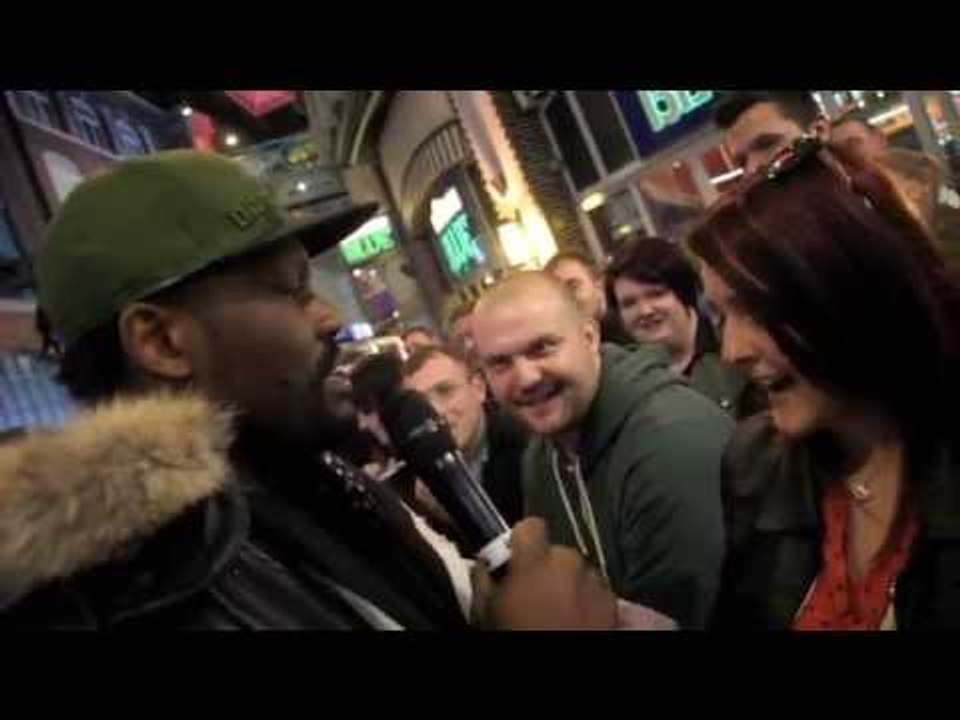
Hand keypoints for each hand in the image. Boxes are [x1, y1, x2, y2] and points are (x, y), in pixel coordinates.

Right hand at [473, 518, 617, 629]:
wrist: (557, 663)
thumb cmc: (519, 634)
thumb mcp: (487, 611)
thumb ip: (484, 578)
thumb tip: (485, 564)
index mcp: (535, 560)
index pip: (530, 525)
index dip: (521, 540)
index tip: (516, 557)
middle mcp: (569, 563)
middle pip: (555, 552)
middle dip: (545, 569)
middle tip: (533, 597)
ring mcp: (594, 582)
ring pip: (577, 571)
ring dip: (567, 585)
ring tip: (554, 613)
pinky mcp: (612, 603)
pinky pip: (596, 591)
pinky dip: (586, 601)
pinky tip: (574, 621)